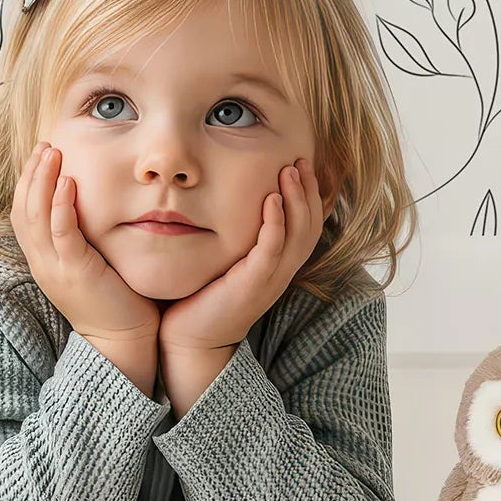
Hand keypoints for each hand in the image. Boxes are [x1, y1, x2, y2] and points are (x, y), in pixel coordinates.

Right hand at [11, 141, 160, 343]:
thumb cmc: (112, 300)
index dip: (28, 181)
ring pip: (35, 216)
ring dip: (42, 181)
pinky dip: (61, 205)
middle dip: (31, 173)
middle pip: (22, 209)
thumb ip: (82, 236)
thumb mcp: (88, 263)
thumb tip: (90, 203)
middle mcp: (41, 262)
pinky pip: (61, 233)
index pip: (22, 213)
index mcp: (42, 259)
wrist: (121, 342)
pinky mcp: (75, 272)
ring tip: (51, 153)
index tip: (41, 155)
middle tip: (44, 145)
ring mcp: (54, 267)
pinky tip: (67, 182)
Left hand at [157, 157, 326, 351]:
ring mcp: (269, 280)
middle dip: (309, 190)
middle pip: (311, 227)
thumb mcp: (226, 260)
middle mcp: (280, 272)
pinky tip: (271, 200)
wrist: (189, 339)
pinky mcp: (251, 286)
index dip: (311, 195)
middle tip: (301, 160)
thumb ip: (237, 235)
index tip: (302, 164)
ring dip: (297, 200)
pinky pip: (272, 251)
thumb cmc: (202, 296)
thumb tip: (227, 197)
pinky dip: (275, 224)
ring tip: (290, 171)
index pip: (308, 226)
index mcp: (278, 266)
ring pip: (298, 236)